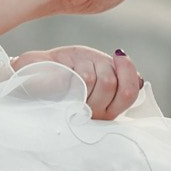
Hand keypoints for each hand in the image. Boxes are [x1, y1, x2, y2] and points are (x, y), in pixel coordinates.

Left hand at [12, 45, 144, 120]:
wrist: (30, 71)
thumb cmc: (62, 70)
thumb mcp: (94, 69)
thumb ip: (116, 76)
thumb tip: (140, 78)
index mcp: (105, 109)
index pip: (131, 94)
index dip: (130, 72)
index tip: (120, 55)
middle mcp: (96, 115)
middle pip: (118, 86)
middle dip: (108, 67)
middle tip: (92, 61)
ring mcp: (82, 111)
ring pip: (104, 81)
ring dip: (91, 64)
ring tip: (76, 66)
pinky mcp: (68, 103)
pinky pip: (86, 79)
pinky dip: (79, 65)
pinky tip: (69, 67)